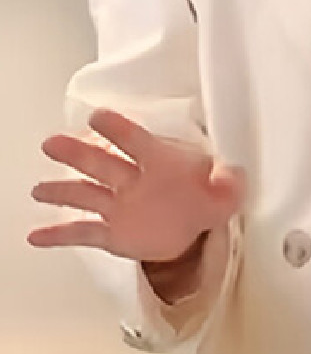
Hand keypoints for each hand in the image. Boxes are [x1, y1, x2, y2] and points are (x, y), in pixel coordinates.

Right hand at [29, 109, 243, 263]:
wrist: (198, 223)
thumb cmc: (208, 195)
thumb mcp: (228, 191)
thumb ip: (230, 181)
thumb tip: (234, 175)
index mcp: (161, 162)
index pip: (138, 141)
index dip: (119, 130)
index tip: (97, 117)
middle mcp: (134, 181)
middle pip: (103, 163)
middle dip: (78, 153)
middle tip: (52, 142)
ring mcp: (120, 206)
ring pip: (86, 194)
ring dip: (62, 191)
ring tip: (38, 190)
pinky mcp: (113, 232)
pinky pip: (83, 232)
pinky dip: (59, 234)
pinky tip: (35, 236)